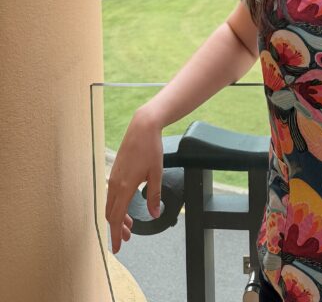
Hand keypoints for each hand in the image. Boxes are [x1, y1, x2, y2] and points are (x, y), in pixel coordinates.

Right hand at [105, 107, 163, 253]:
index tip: (117, 248)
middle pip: (111, 214)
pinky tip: (126, 207)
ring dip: (118, 217)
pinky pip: (112, 195)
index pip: (117, 217)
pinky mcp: (115, 172)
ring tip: (130, 225)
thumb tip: (154, 214)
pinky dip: (117, 205)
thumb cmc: (150, 148)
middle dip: (117, 228)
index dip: (116, 234)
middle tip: (127, 238)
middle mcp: (115, 184)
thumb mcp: (157, 173)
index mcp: (125, 186)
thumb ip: (154, 196)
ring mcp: (113, 177)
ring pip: (111, 205)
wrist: (142, 127)